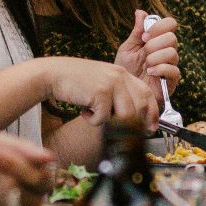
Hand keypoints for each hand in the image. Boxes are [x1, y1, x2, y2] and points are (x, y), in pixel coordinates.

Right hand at [40, 57, 159, 128]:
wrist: (54, 74)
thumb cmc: (77, 82)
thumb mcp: (102, 84)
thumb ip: (118, 95)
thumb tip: (134, 119)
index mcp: (122, 73)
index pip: (147, 94)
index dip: (152, 113)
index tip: (151, 128)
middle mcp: (120, 76)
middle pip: (139, 108)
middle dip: (134, 124)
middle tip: (122, 131)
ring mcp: (111, 83)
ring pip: (125, 116)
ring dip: (110, 122)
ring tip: (95, 116)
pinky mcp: (100, 92)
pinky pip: (104, 118)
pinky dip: (93, 121)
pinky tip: (84, 112)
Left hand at [114, 10, 181, 88]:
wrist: (124, 92)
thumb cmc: (126, 70)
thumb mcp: (128, 48)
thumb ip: (137, 32)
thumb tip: (140, 12)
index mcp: (158, 41)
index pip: (170, 24)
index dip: (159, 27)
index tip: (144, 37)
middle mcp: (166, 51)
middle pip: (172, 37)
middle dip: (155, 44)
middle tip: (144, 53)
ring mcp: (170, 66)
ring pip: (173, 53)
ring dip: (155, 57)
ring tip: (146, 65)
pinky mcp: (171, 81)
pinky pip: (174, 70)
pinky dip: (160, 69)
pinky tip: (150, 72)